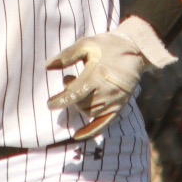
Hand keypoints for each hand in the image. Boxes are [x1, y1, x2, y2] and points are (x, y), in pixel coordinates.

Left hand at [47, 16, 175, 137]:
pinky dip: (91, 131)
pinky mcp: (120, 106)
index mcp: (96, 76)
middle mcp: (106, 92)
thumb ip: (66, 56)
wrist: (135, 50)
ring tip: (79, 90)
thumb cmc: (107, 46)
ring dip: (80, 106)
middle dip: (70, 97)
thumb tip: (47, 66)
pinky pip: (104, 123)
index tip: (49, 104)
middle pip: (81, 104)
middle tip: (69, 81)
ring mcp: (115, 101)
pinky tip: (78, 135)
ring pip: (90, 113)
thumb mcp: (86, 45)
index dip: (60, 100)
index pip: (74, 94)